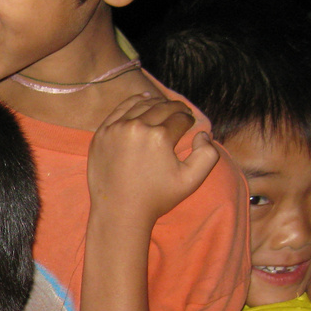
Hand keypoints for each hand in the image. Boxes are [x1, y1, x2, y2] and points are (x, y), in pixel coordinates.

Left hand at [86, 93, 218, 227]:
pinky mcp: (102, 133)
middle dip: (176, 108)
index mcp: (159, 137)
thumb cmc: (157, 198)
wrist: (119, 211)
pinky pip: (121, 109)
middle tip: (182, 112)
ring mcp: (116, 129)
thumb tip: (203, 133)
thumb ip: (208, 155)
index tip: (190, 124)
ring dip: (157, 103)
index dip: (189, 120)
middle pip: (163, 108)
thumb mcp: (192, 180)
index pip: (181, 118)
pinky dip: (134, 102)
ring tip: (165, 106)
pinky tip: (144, 100)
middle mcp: (137, 128)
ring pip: (142, 105)